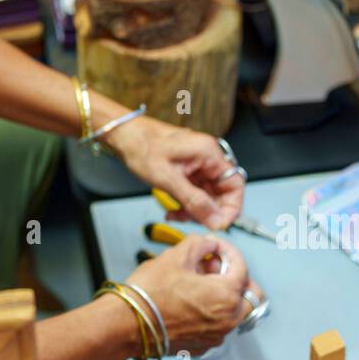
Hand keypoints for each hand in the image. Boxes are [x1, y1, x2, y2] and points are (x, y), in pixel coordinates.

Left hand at [104, 115, 244, 230]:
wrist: (122, 135)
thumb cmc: (141, 145)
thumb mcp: (168, 179)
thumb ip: (194, 201)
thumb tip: (216, 220)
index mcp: (208, 153)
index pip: (236, 184)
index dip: (231, 207)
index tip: (219, 224)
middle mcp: (206, 157)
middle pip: (222, 192)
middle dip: (209, 211)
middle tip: (193, 222)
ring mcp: (197, 164)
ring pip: (207, 195)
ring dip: (194, 210)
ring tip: (176, 215)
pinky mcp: (186, 169)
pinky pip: (194, 192)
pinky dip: (186, 204)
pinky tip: (172, 210)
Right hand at [127, 235, 262, 355]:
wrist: (127, 324)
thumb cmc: (149, 294)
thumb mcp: (176, 255)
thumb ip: (200, 244)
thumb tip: (209, 244)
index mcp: (226, 296)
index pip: (241, 266)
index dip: (228, 250)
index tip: (215, 246)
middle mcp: (227, 320)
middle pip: (250, 295)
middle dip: (234, 276)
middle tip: (214, 266)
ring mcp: (216, 336)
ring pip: (234, 312)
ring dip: (224, 295)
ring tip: (198, 282)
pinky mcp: (202, 346)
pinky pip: (217, 326)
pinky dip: (211, 313)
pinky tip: (190, 301)